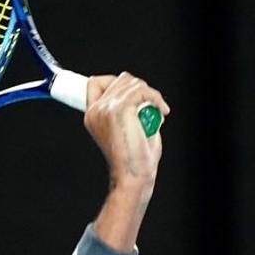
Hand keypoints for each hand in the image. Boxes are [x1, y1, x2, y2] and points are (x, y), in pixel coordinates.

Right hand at [85, 72, 169, 189]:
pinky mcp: (118, 109)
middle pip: (121, 79)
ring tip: (158, 112)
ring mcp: (105, 108)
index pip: (97, 82)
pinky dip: (156, 98)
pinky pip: (142, 91)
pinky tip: (162, 111)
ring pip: (132, 83)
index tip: (139, 95)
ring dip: (150, 94)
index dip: (119, 83)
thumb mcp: (127, 129)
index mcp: (92, 115)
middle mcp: (96, 110)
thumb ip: (129, 110)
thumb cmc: (134, 159)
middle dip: (141, 89)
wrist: (133, 176)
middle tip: (152, 107)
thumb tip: (144, 94)